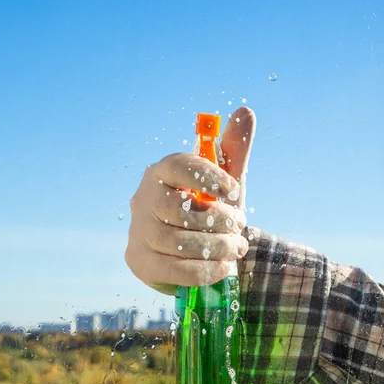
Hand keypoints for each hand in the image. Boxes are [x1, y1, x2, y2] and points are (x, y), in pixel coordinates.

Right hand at [125, 107, 255, 294]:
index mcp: (161, 173)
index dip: (208, 177)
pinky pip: (170, 269)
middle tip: (239, 226)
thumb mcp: (223, 183)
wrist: (194, 250)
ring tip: (236, 248)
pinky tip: (222, 269)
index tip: (234, 191)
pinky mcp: (139, 261)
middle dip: (217, 220)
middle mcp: (142, 199)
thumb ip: (233, 151)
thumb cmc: (209, 210)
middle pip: (177, 210)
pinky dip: (201, 271)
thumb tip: (245, 112)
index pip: (177, 166)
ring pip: (176, 242)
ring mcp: (138, 232)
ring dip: (214, 247)